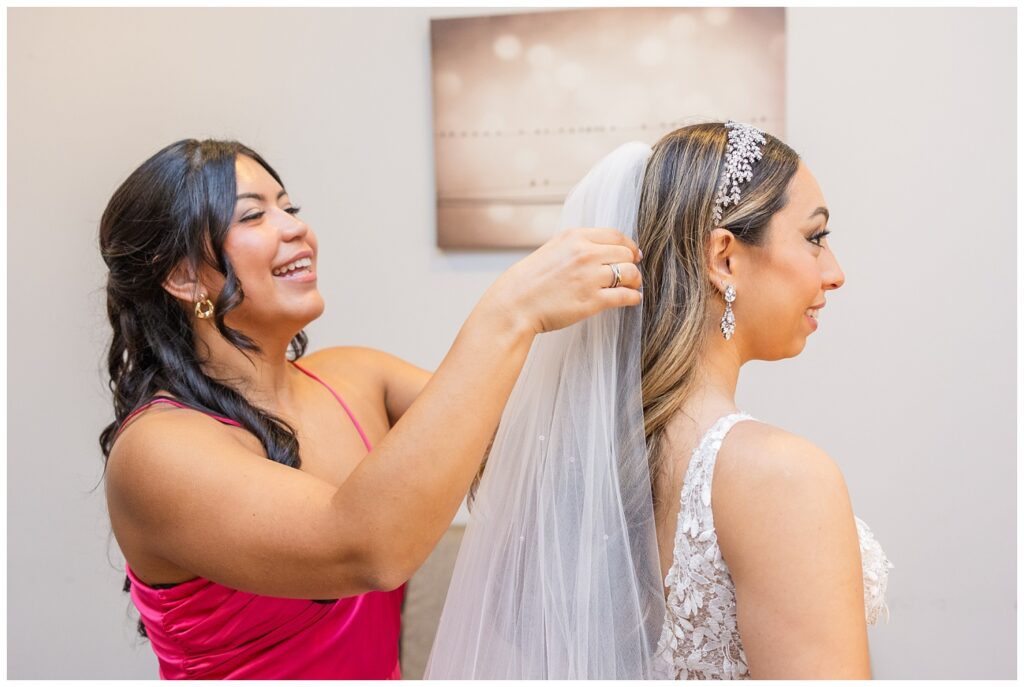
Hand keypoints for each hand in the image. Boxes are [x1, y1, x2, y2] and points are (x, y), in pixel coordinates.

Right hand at [483, 227, 642, 334]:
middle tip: (630, 274)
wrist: (514, 304)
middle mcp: (585, 254)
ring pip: (630, 273)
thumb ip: (576, 246)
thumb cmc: (529, 281)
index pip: (615, 236)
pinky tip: (632, 300)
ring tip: (632, 287)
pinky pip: (625, 296)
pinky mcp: (593, 301)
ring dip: (635, 281)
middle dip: (631, 264)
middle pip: (625, 254)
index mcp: (575, 237)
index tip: (632, 254)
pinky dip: (633, 297)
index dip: (628, 246)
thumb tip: (601, 250)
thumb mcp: (552, 249)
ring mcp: (590, 277)